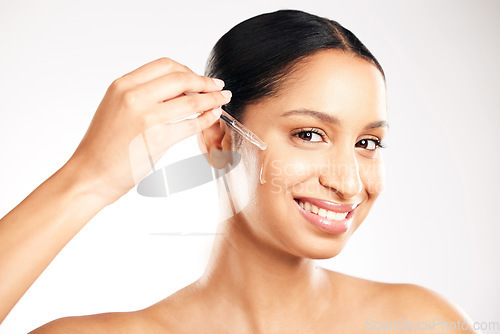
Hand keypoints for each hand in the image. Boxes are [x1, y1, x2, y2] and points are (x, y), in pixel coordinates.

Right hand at [67, 57, 229, 203]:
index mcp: (122, 85)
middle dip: (205, 82)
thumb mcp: (116, 108)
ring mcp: (146, 117)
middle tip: (218, 87)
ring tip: (222, 100)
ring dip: (212, 99)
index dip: (187, 70)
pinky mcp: (157, 139)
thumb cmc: (102, 146)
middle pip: (181, 78)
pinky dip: (207, 118)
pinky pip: (191, 124)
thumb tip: (178, 90)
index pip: (164, 65)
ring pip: (190, 101)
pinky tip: (212, 116)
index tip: (198, 78)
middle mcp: (133, 97)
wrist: (90, 175)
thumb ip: (143, 95)